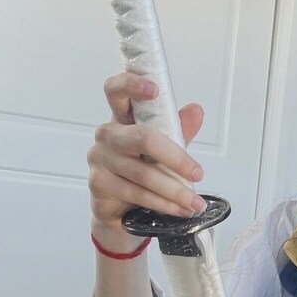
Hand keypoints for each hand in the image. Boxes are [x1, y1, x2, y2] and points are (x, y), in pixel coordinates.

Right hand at [87, 72, 205, 238]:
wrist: (122, 211)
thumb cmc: (143, 171)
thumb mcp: (164, 150)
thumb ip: (178, 131)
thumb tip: (196, 110)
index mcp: (122, 118)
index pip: (116, 91)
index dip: (132, 85)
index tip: (155, 89)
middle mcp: (108, 134)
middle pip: (142, 137)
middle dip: (175, 158)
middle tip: (198, 174)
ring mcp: (100, 158)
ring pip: (143, 173)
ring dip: (174, 190)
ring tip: (195, 203)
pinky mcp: (98, 184)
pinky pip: (136, 193)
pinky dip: (162, 204)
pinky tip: (179, 210)